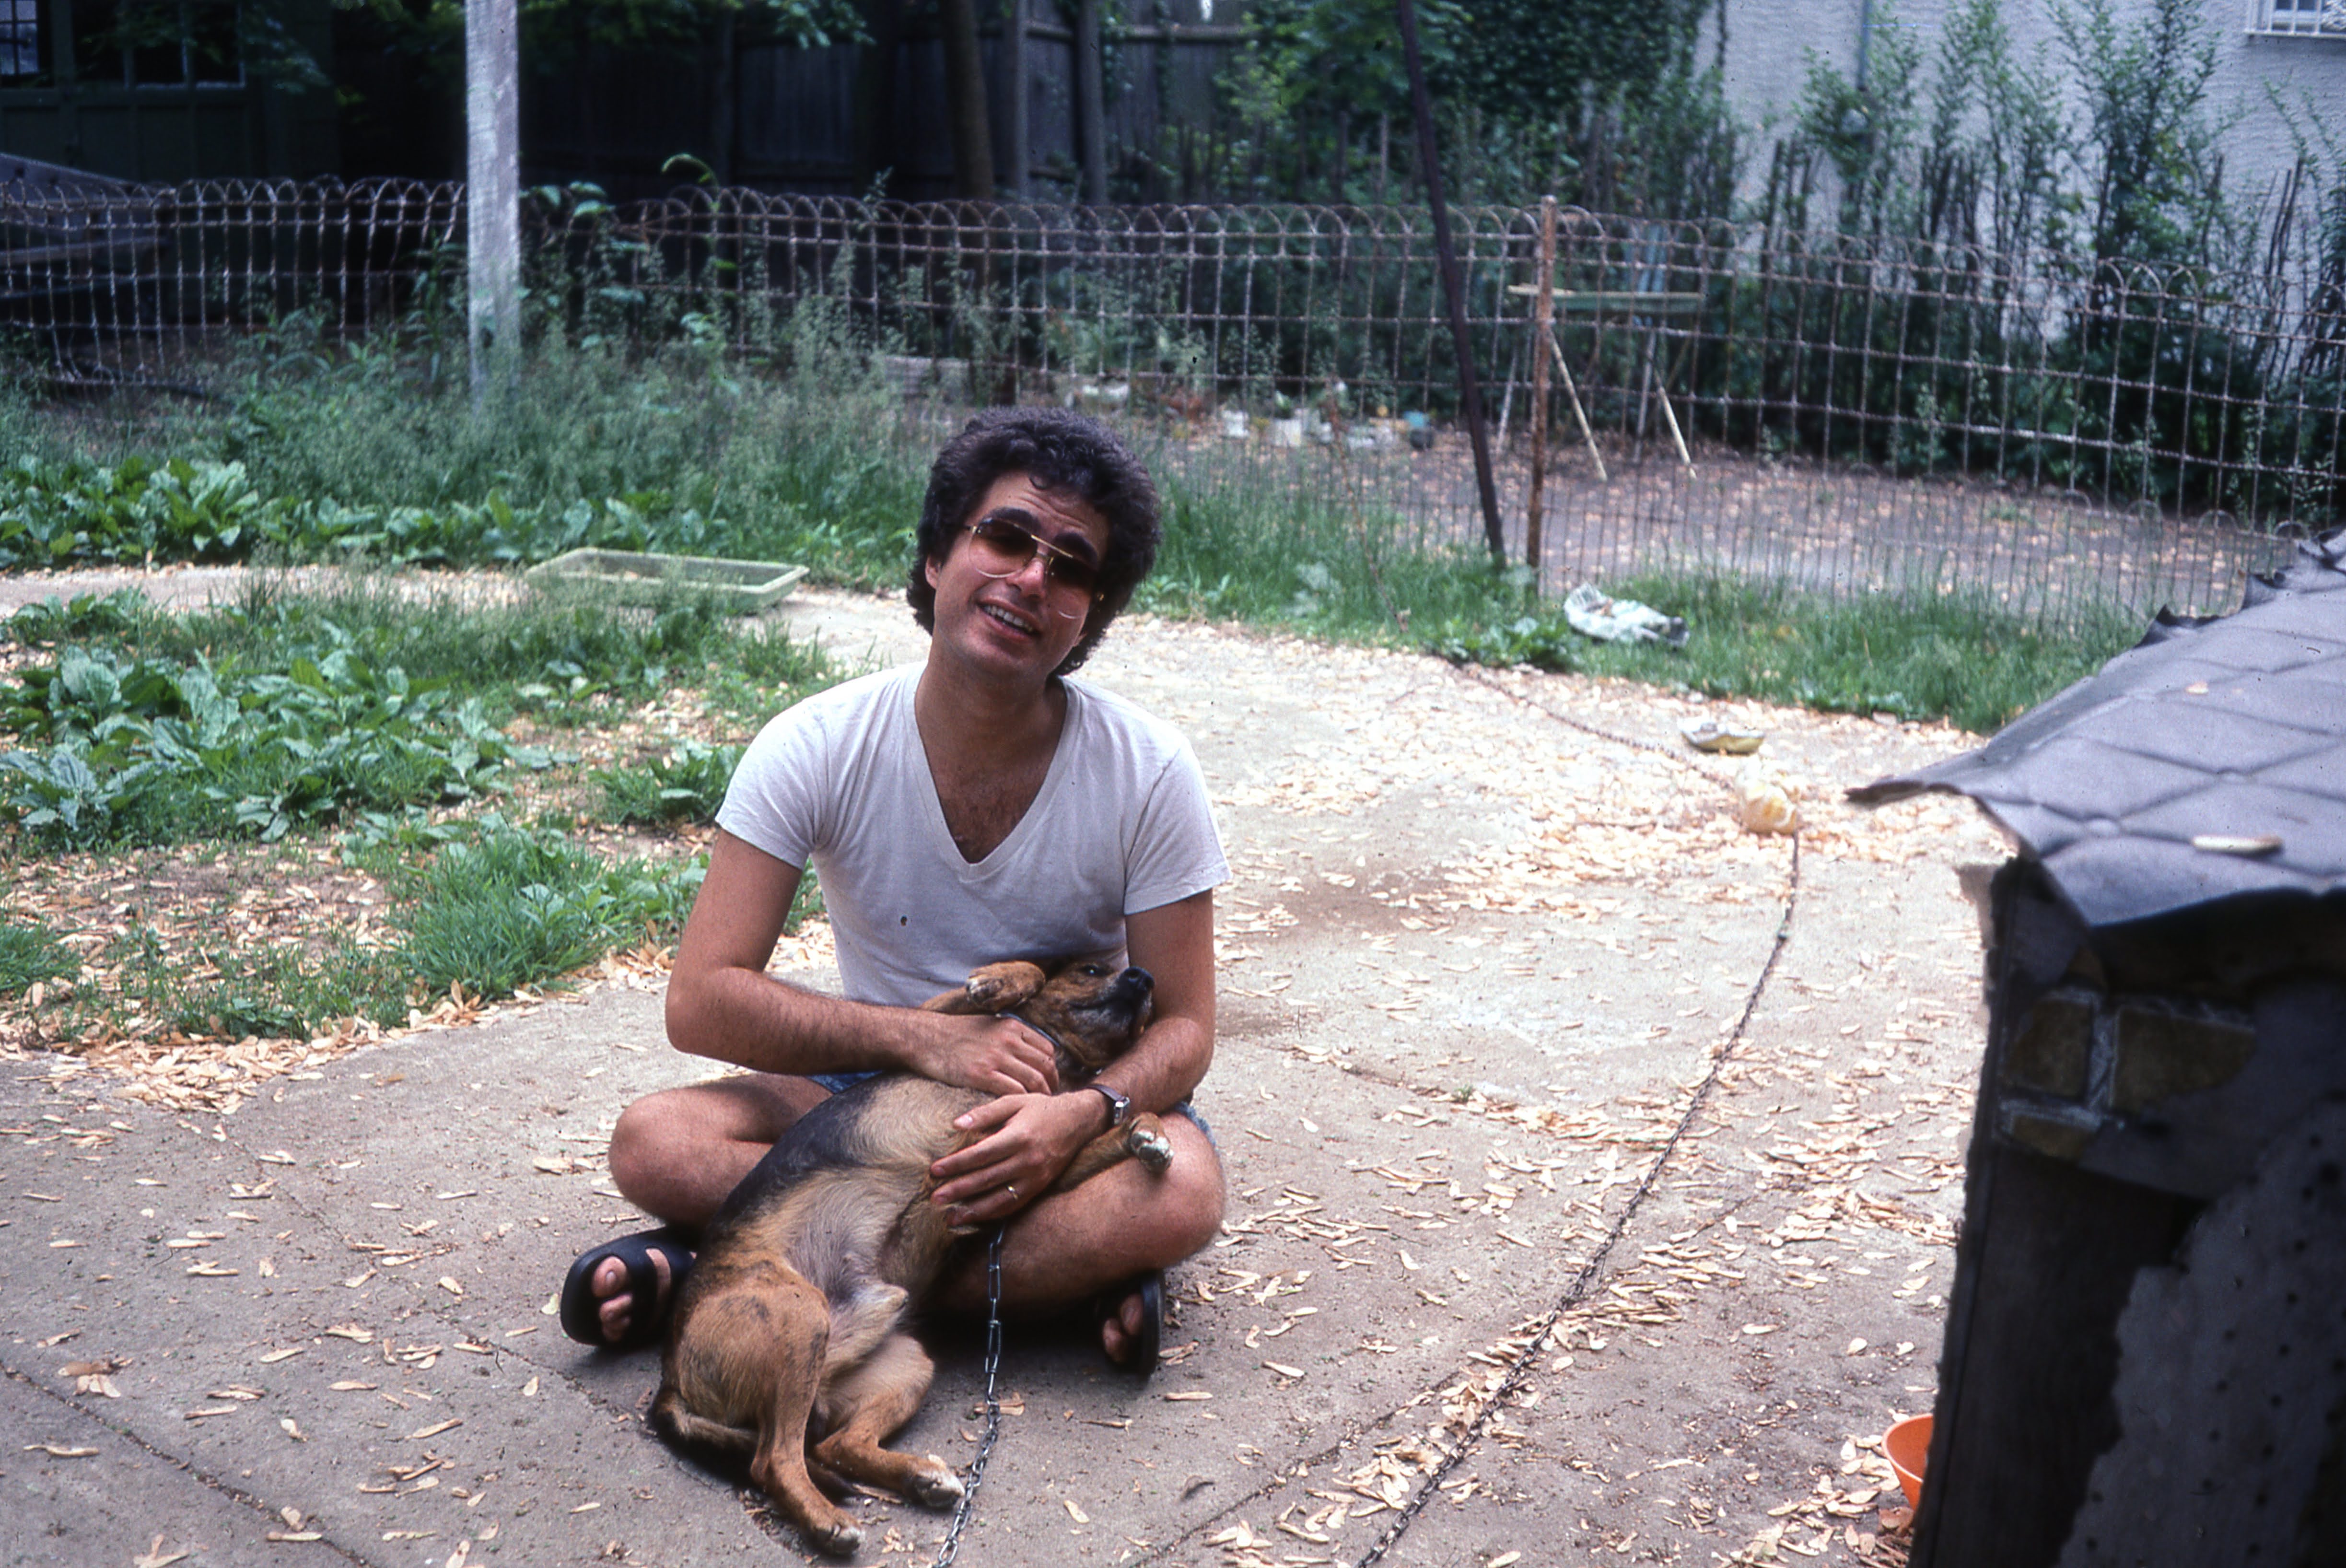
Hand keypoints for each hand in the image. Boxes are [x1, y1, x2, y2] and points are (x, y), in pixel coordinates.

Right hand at [907, 1013, 1060, 1096]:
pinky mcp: (981, 1074)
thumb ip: (1010, 1035)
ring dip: (1039, 1096)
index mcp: (1012, 1027)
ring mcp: (996, 1057)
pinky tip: (1018, 1109)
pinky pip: (1013, 1091)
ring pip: (1033, 1080)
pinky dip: (1021, 1102)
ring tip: (1036, 1108)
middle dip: (1051, 1085)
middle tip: (1049, 1099)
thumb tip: (1028, 1050)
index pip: (1048, 1050)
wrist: (926, 1037)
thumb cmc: (955, 1033)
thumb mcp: (989, 1024)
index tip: (1050, 1081)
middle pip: (1045, 1066)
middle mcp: (1009, 1040)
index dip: (1052, 1068)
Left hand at [929, 1091, 1099, 1224]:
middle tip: (935, 1198)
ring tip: (950, 1217)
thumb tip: (956, 1124)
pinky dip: (992, 1213)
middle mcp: (1027, 1160)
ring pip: (999, 1199)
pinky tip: (975, 1216)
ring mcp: (1035, 1178)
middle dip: (958, 1190)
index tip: (935, 1170)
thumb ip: (985, 1113)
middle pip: (986, 1179)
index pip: (981, 1154)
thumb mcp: (1014, 1102)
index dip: (956, 1164)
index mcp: (1018, 1137)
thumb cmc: (1041, 1108)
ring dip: (973, 1210)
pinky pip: (1013, 1205)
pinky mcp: (1039, 1188)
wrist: (1078, 1122)